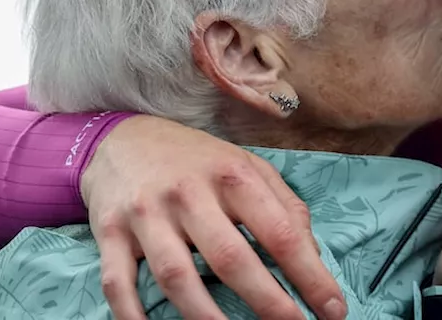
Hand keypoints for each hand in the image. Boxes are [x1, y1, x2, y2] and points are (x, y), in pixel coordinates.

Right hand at [81, 115, 346, 319]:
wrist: (124, 139)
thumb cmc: (199, 162)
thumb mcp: (249, 168)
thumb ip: (285, 207)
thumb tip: (314, 257)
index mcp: (233, 175)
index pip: (279, 232)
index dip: (309, 275)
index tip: (332, 308)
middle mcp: (188, 193)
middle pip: (230, 258)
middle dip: (267, 302)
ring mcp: (146, 214)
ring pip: (176, 277)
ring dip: (207, 317)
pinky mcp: (109, 232)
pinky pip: (118, 283)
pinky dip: (134, 315)